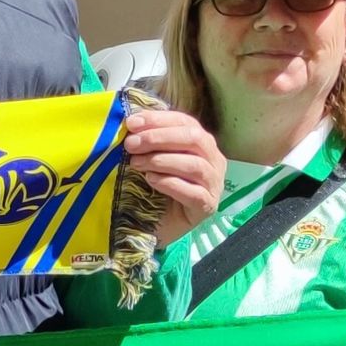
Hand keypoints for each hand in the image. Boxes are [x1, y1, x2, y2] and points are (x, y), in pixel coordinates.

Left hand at [123, 109, 224, 246]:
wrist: (154, 225)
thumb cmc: (152, 188)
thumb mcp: (149, 159)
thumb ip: (146, 142)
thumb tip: (131, 123)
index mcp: (201, 143)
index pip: (185, 122)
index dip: (158, 120)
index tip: (131, 123)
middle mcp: (213, 160)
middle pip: (194, 139)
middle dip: (159, 138)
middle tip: (131, 144)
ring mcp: (214, 184)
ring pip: (195, 165)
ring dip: (162, 161)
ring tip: (136, 164)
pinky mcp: (207, 206)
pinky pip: (194, 192)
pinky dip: (170, 183)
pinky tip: (151, 180)